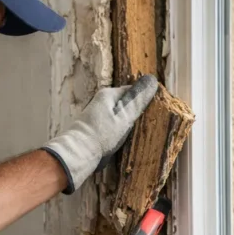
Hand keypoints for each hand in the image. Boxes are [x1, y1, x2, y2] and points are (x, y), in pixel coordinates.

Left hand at [42, 74, 158, 193]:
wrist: (78, 155)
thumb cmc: (102, 135)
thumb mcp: (124, 116)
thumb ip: (138, 100)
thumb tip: (152, 79)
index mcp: (108, 94)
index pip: (132, 91)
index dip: (144, 100)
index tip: (155, 110)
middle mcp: (100, 102)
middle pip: (125, 104)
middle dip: (136, 113)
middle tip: (148, 124)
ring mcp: (96, 115)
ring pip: (119, 116)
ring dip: (128, 124)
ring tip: (137, 133)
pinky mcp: (95, 128)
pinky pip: (113, 126)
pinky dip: (119, 132)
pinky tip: (124, 140)